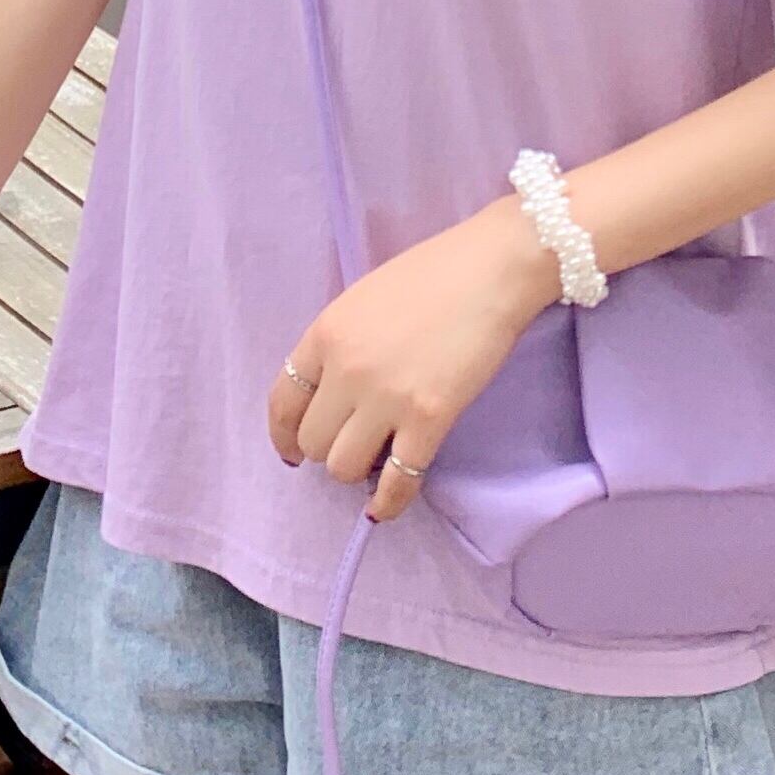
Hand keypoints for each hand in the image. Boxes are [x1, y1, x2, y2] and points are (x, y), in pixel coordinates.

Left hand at [269, 201, 559, 521]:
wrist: (491, 268)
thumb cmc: (433, 272)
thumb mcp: (364, 299)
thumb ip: (341, 344)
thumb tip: (333, 393)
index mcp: (325, 333)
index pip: (282, 401)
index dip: (283, 435)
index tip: (292, 450)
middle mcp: (346, 370)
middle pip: (312, 441)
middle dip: (328, 449)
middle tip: (353, 443)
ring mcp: (386, 397)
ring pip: (343, 467)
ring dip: (357, 470)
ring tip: (378, 459)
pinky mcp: (429, 419)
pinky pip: (396, 480)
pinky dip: (388, 501)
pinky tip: (386, 506)